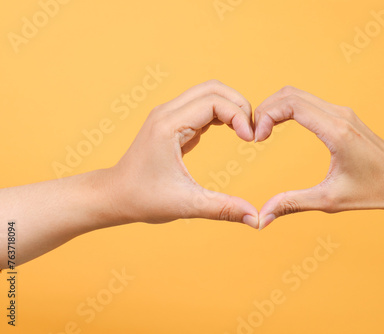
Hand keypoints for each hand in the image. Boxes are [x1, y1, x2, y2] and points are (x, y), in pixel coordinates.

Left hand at [105, 80, 258, 227]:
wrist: (115, 195)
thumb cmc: (143, 199)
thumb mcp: (186, 205)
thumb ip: (223, 209)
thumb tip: (256, 219)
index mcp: (169, 126)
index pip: (214, 102)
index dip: (239, 116)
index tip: (251, 140)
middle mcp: (167, 113)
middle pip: (213, 88)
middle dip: (239, 105)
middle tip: (252, 132)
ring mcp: (168, 115)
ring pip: (208, 93)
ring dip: (231, 107)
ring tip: (245, 132)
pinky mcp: (172, 122)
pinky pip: (201, 106)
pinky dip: (221, 114)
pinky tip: (231, 132)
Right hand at [254, 86, 383, 228]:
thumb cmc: (373, 191)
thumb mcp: (329, 200)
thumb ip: (292, 204)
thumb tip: (261, 218)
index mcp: (336, 131)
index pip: (291, 104)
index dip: (266, 115)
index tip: (256, 138)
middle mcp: (339, 115)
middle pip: (290, 93)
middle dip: (265, 109)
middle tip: (254, 133)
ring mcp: (343, 113)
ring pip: (299, 94)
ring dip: (276, 107)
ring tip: (263, 131)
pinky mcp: (344, 116)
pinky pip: (309, 102)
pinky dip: (289, 109)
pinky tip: (280, 127)